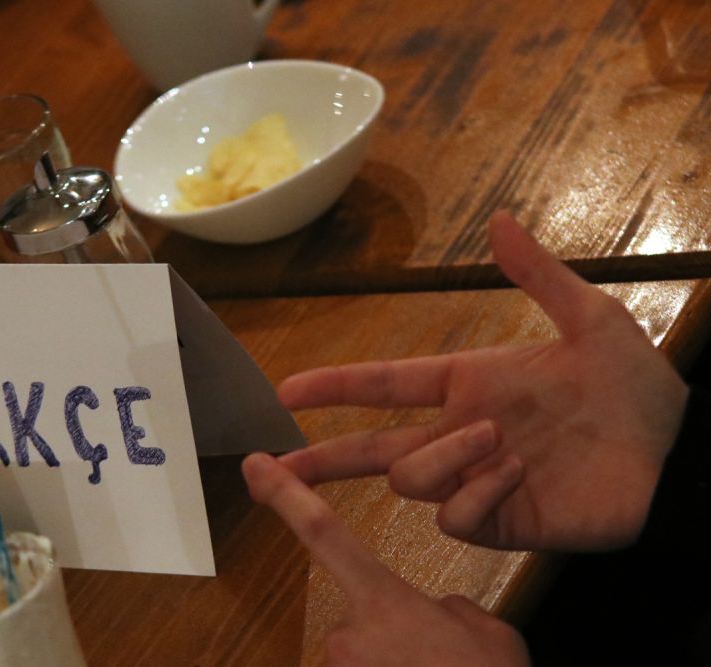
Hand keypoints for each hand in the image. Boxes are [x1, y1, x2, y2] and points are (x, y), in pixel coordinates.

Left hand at [242, 453, 530, 665]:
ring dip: (396, 664)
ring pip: (363, 655)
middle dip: (394, 634)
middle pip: (358, 614)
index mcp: (384, 603)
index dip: (286, 496)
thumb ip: (450, 608)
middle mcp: (347, 638)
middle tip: (435, 660)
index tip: (255, 466)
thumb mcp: (488, 632)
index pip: (323, 533)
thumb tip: (435, 612)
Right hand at [276, 211, 687, 551]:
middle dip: (321, 458)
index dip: (333, 386)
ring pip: (411, 481)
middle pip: (370, 451)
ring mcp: (477, 481)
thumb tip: (500, 219)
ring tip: (500, 438)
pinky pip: (455, 519)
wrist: (679, 451)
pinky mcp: (502, 522)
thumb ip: (539, 275)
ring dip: (445, 457)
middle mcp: (460, 434)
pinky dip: (478, 494)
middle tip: (275, 466)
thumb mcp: (591, 320)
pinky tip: (518, 472)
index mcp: (467, 383)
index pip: (382, 385)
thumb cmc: (633, 386)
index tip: (285, 390)